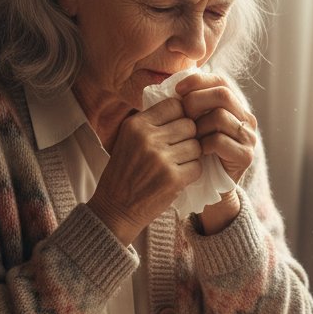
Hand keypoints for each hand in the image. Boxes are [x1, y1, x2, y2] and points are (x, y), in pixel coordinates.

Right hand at [88, 97, 201, 244]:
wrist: (115, 208)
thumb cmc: (124, 172)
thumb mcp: (128, 138)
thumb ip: (152, 122)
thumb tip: (184, 104)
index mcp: (136, 124)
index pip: (175, 105)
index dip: (181, 116)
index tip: (176, 129)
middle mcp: (148, 138)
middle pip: (189, 125)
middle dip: (188, 137)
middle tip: (178, 150)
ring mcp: (161, 158)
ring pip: (196, 146)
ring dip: (192, 156)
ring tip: (177, 164)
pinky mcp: (172, 178)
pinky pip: (197, 166)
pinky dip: (192, 173)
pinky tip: (178, 177)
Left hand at [176, 71, 256, 184]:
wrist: (207, 189)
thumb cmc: (195, 152)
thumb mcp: (191, 124)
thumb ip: (189, 104)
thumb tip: (173, 85)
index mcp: (234, 106)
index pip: (220, 81)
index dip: (198, 81)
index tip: (177, 90)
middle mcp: (246, 118)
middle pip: (222, 94)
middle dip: (196, 102)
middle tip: (182, 116)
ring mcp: (249, 137)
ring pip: (220, 116)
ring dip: (198, 127)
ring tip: (190, 139)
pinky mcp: (246, 156)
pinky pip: (220, 140)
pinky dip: (204, 145)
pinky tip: (197, 152)